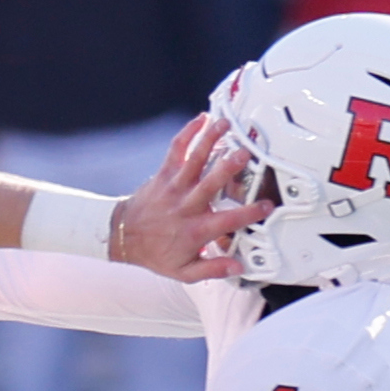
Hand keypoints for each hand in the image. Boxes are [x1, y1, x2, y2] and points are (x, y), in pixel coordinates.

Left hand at [113, 113, 272, 281]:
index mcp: (196, 230)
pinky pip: (176, 149)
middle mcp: (186, 205)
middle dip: (228, 167)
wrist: (124, 237)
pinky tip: (201, 119)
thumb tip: (237, 267)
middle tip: (245, 154)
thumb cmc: (156, 252)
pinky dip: (187, 132)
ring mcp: (175, 186)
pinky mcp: (164, 174)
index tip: (265, 206)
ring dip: (210, 141)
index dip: (248, 213)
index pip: (227, 220)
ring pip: (194, 160)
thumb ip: (213, 269)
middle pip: (210, 183)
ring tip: (225, 124)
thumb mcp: (184, 272)